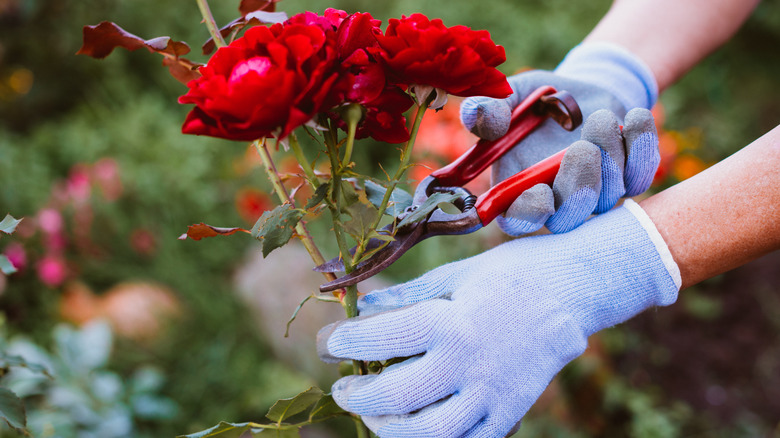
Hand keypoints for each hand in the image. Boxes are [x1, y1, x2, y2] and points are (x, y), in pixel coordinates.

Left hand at [318, 201, 679, 437]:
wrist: (573, 291)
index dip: (342, 344)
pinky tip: (415, 428)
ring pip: (426, 435)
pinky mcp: (508, 412)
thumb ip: (404, 296)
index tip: (330, 344)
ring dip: (387, 430)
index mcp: (447, 322)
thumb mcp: (453, 275)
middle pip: (392, 397)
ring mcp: (488, 395)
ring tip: (373, 415)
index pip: (374, 341)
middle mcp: (465, 364)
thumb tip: (361, 306)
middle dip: (355, 396)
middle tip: (342, 388)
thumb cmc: (510, 274)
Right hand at [460, 43, 660, 234]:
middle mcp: (558, 202)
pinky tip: (634, 118)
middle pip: (569, 219)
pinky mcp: (629, 179)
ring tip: (601, 119)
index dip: (529, 214)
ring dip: (609, 156)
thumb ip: (488, 109)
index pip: (519, 221)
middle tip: (580, 149)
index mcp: (518, 192)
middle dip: (578, 188)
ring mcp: (597, 195)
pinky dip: (641, 147)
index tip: (540, 193)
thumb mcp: (510, 98)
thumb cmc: (537, 103)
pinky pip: (641, 175)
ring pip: (608, 196)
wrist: (582, 92)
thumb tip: (480, 117)